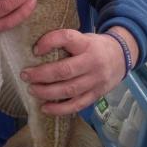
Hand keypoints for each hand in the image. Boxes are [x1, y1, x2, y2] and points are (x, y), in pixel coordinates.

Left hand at [20, 28, 138, 115]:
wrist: (122, 56)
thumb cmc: (94, 46)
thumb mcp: (83, 37)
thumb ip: (65, 42)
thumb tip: (35, 51)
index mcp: (87, 43)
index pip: (67, 38)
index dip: (49, 42)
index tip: (35, 50)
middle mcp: (92, 62)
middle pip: (65, 70)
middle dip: (41, 74)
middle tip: (25, 75)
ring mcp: (95, 80)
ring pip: (69, 90)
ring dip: (47, 92)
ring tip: (31, 90)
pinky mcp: (96, 95)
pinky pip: (77, 104)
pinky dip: (59, 109)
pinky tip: (45, 108)